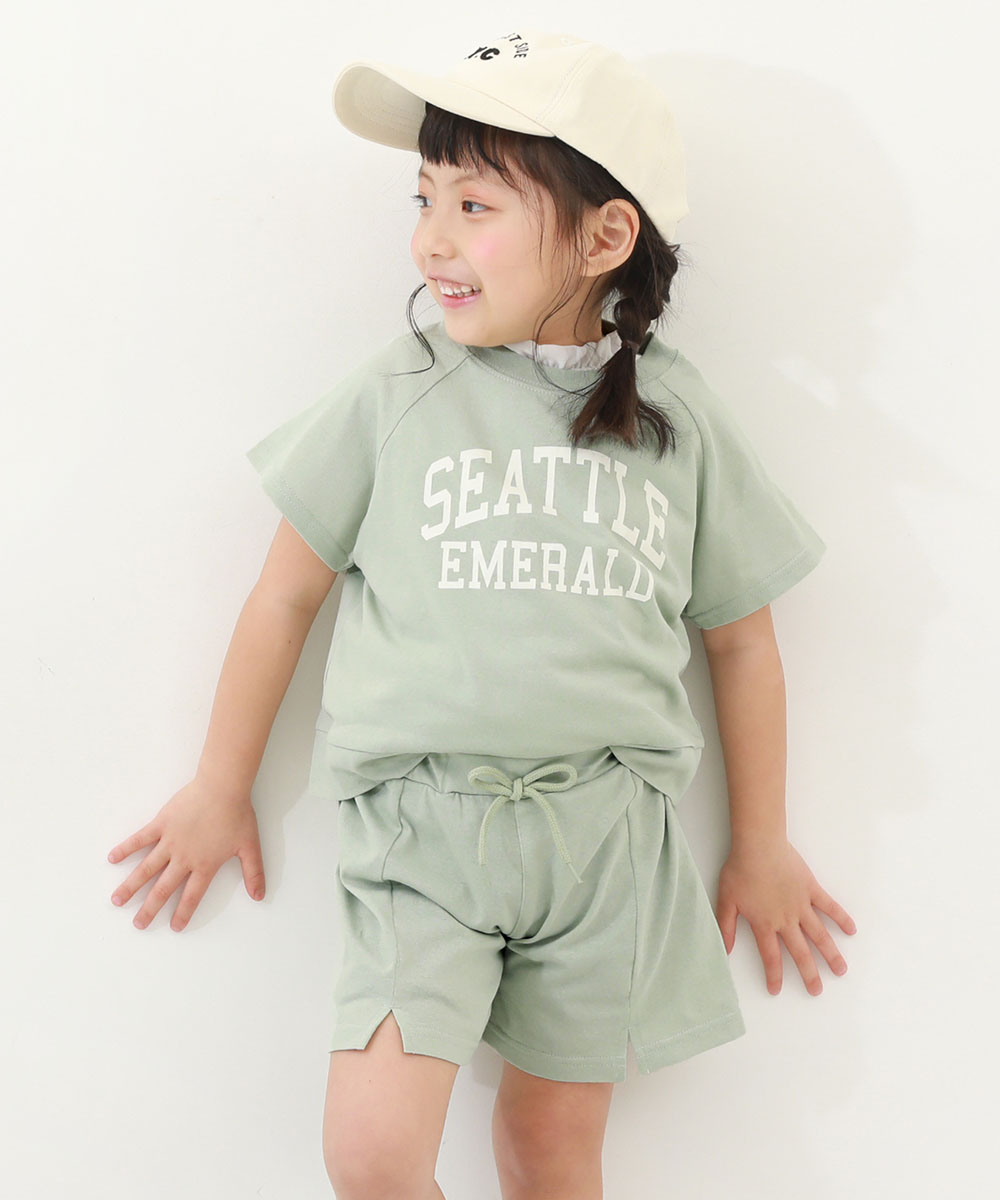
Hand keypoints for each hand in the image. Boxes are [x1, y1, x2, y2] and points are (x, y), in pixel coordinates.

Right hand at [107, 776, 265, 931]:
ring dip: (131, 886)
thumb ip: (254, 873)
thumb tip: (259, 896)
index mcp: (204, 865)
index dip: (183, 912)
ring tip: (117, 900)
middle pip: (163, 889)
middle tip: (138, 924)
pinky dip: (125, 849)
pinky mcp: (161, 824)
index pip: (192, 896)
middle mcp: (184, 858)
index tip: (173, 927)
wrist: (223, 788)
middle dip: (150, 909)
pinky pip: (140, 839)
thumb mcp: (250, 846)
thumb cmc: (237, 815)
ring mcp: (169, 841)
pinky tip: (112, 858)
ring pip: (146, 868)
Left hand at [715, 839, 855, 994]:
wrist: (758, 846)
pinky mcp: (811, 889)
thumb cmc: (740, 871)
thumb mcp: (726, 900)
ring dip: (830, 954)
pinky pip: (829, 906)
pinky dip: (841, 918)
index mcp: (765, 924)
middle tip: (817, 991)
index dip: (774, 975)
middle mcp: (786, 920)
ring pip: (819, 935)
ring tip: (841, 970)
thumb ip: (725, 928)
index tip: (776, 990)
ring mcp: (801, 905)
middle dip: (809, 974)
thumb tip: (724, 951)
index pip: (771, 956)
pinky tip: (851, 930)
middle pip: (800, 952)